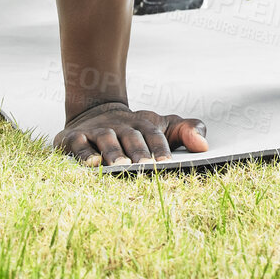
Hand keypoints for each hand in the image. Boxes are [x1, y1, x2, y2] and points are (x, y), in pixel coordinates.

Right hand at [54, 101, 209, 166]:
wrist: (94, 110)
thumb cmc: (135, 128)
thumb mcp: (162, 126)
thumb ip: (186, 131)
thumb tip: (205, 146)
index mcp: (143, 123)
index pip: (155, 135)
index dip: (161, 149)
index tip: (168, 165)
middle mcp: (121, 125)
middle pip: (131, 137)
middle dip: (139, 152)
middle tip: (145, 168)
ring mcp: (98, 130)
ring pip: (107, 140)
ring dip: (114, 153)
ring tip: (121, 167)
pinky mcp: (74, 136)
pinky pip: (79, 143)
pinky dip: (85, 153)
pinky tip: (92, 164)